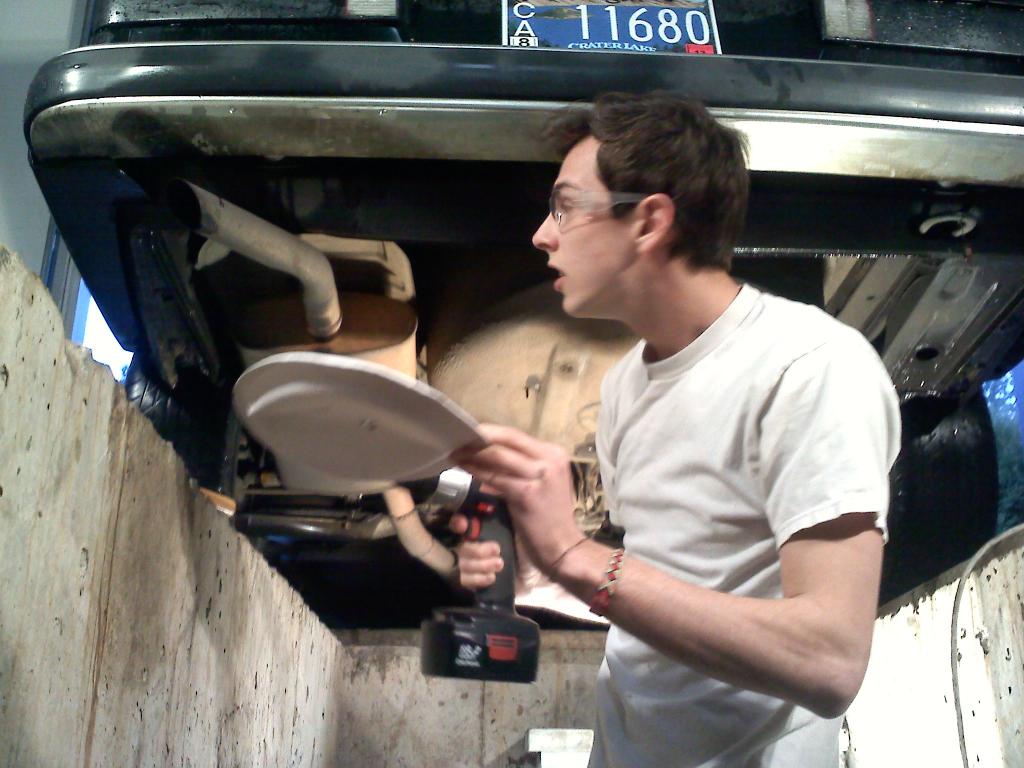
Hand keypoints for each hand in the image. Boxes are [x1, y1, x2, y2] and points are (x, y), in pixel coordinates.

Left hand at [451, 423, 583, 578]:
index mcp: (554, 454)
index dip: (491, 431)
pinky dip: (476, 471)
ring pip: (498, 457)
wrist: (564, 547)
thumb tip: (488, 459)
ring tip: (455, 452)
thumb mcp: (541, 483)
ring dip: (473, 453)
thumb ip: (520, 468)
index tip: (470, 431)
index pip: (517, 435)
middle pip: (508, 439)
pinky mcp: (526, 493)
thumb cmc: (550, 517)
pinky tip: (463, 468)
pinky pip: (494, 477)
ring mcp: (540, 476)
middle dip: (479, 437)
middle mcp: (550, 460)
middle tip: (457, 438)